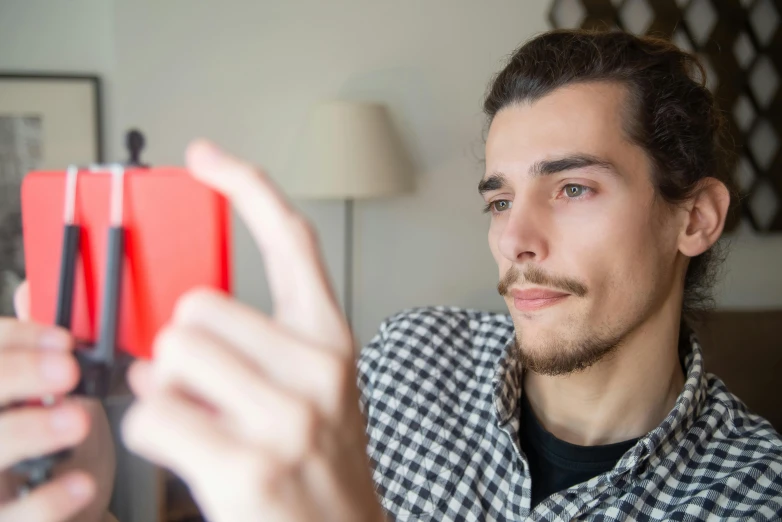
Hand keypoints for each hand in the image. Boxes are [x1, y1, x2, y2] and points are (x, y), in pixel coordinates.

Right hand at [0, 282, 115, 521]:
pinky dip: (45, 503)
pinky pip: (10, 520)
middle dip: (13, 375)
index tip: (63, 340)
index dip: (13, 340)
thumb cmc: (44, 449)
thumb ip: (30, 353)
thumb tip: (32, 292)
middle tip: (66, 371)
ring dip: (26, 431)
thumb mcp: (36, 397)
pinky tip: (81, 483)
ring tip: (77, 419)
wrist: (56, 515)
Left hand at [122, 140, 382, 521]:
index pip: (291, 240)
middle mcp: (318, 367)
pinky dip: (154, 431)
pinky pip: (152, 414)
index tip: (206, 156)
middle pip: (196, 306)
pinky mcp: (248, 463)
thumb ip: (259, 341)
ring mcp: (287, 416)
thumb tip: (177, 319)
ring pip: (167, 355)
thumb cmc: (319, 463)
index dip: (246, 186)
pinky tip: (190, 450)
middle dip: (180, 346)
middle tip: (205, 385)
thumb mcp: (311, 387)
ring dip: (164, 388)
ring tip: (201, 419)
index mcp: (330, 339)